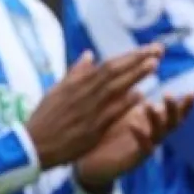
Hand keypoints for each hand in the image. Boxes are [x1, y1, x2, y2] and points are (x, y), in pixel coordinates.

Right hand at [26, 46, 162, 169]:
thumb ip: (75, 73)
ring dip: (135, 75)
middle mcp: (83, 92)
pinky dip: (125, 103)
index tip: (148, 49)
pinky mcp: (91, 127)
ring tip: (153, 64)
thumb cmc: (45, 118)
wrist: (34, 144)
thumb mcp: (56, 90)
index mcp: (75, 83)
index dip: (130, 56)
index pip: (108, 65)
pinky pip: (111, 112)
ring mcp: (88, 109)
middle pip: (114, 71)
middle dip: (137, 59)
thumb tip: (90, 54)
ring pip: (115, 88)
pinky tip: (140, 95)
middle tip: (158, 49)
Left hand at [75, 93, 193, 193]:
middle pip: (171, 122)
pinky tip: (133, 124)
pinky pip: (142, 148)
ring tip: (149, 105)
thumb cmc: (107, 132)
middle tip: (168, 94)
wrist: (92, 162)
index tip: (193, 92)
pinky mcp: (134, 159)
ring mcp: (146, 147)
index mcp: (151, 122)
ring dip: (156, 119)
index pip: (173, 112)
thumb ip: (130, 93)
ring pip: (158, 134)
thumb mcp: (120, 109)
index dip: (185, 105)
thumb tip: (140, 69)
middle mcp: (153, 134)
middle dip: (173, 109)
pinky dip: (140, 135)